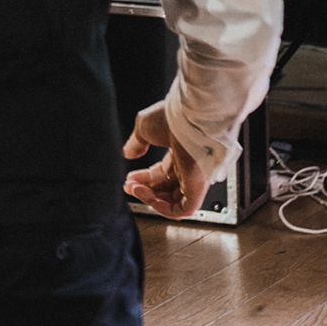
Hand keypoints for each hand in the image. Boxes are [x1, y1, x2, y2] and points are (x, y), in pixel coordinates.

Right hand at [122, 101, 206, 219]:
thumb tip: (128, 153)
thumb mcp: (145, 127)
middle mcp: (188, 166)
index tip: (130, 179)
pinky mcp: (198, 187)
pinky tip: (150, 201)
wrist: (192, 115)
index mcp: (179, 151)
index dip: (144, 178)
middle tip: (130, 187)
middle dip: (145, 189)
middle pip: (166, 187)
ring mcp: (194, 177)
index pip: (161, 173)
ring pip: (174, 200)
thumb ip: (136, 143)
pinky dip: (166, 209)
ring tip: (135, 190)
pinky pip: (184, 208)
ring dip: (151, 199)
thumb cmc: (175, 117)